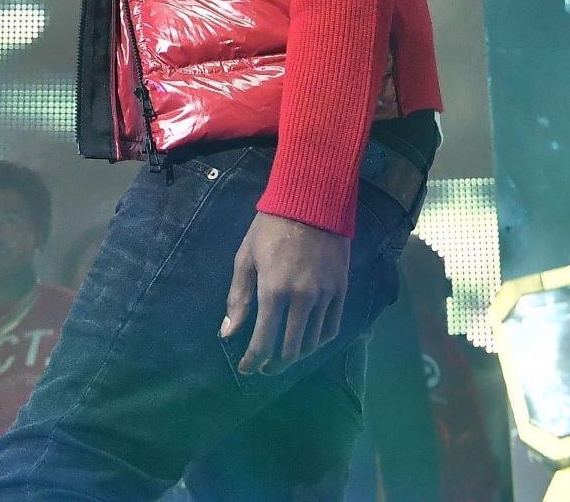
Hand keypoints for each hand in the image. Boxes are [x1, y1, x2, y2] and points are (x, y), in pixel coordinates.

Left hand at [221, 212, 348, 375]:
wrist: (311, 201)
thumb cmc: (271, 228)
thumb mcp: (245, 259)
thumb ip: (238, 299)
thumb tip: (228, 334)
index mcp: (273, 290)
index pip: (264, 341)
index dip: (253, 361)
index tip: (247, 369)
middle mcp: (302, 299)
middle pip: (290, 348)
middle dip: (274, 364)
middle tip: (264, 368)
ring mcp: (325, 295)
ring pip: (312, 342)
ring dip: (296, 356)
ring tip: (284, 358)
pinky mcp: (340, 290)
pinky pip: (331, 327)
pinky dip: (318, 342)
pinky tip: (307, 343)